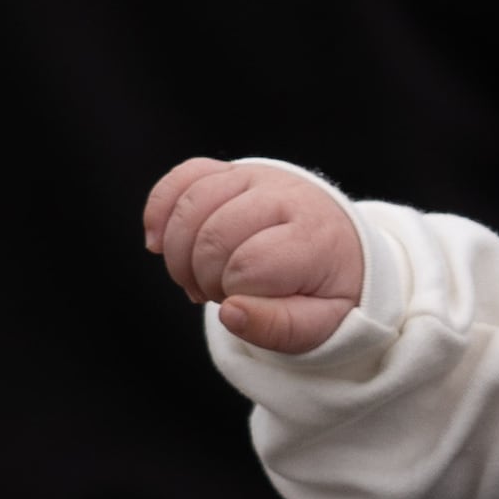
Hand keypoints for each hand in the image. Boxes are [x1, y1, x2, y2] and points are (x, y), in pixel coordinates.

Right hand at [142, 157, 364, 353]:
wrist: (341, 245)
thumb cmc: (325, 289)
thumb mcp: (319, 322)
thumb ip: (278, 327)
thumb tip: (229, 314)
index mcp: (315, 237)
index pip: (250, 265)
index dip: (233, 294)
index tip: (244, 305)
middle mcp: (287, 196)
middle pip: (214, 235)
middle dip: (203, 277)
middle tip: (218, 294)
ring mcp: (257, 177)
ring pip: (192, 204)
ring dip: (179, 252)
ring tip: (199, 276)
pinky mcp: (232, 170)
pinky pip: (183, 177)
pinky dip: (160, 210)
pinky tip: (157, 244)